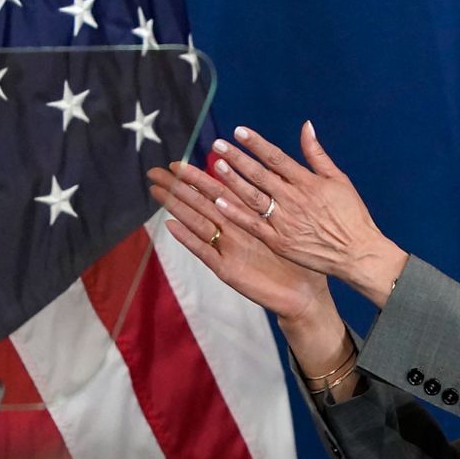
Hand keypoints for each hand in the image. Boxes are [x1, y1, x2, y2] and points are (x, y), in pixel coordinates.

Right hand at [146, 161, 331, 323]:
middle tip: (155, 172)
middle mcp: (233, 233)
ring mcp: (228, 251)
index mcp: (247, 219)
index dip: (197, 177)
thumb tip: (274, 168)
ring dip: (177, 208)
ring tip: (157, 192)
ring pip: (198, 224)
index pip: (218, 192)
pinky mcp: (228, 270)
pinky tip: (171, 225)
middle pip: (201, 204)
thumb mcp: (290, 225)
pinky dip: (189, 239)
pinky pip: (206, 252)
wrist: (305, 296)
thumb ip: (277, 199)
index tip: (176, 162)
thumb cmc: (301, 261)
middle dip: (178, 188)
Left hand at [206, 122, 407, 306]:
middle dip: (237, 158)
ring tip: (217, 166)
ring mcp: (285, 222)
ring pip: (253, 197)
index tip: (239, 131)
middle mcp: (293, 200)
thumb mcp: (339, 180)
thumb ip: (317, 154)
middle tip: (219, 145)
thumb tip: (306, 126)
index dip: (256, 143)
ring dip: (233, 181)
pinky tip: (220, 202)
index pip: (276, 158)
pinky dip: (236, 214)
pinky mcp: (280, 242)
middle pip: (260, 175)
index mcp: (308, 183)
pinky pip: (253, 225)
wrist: (357, 253)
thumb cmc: (352, 215)